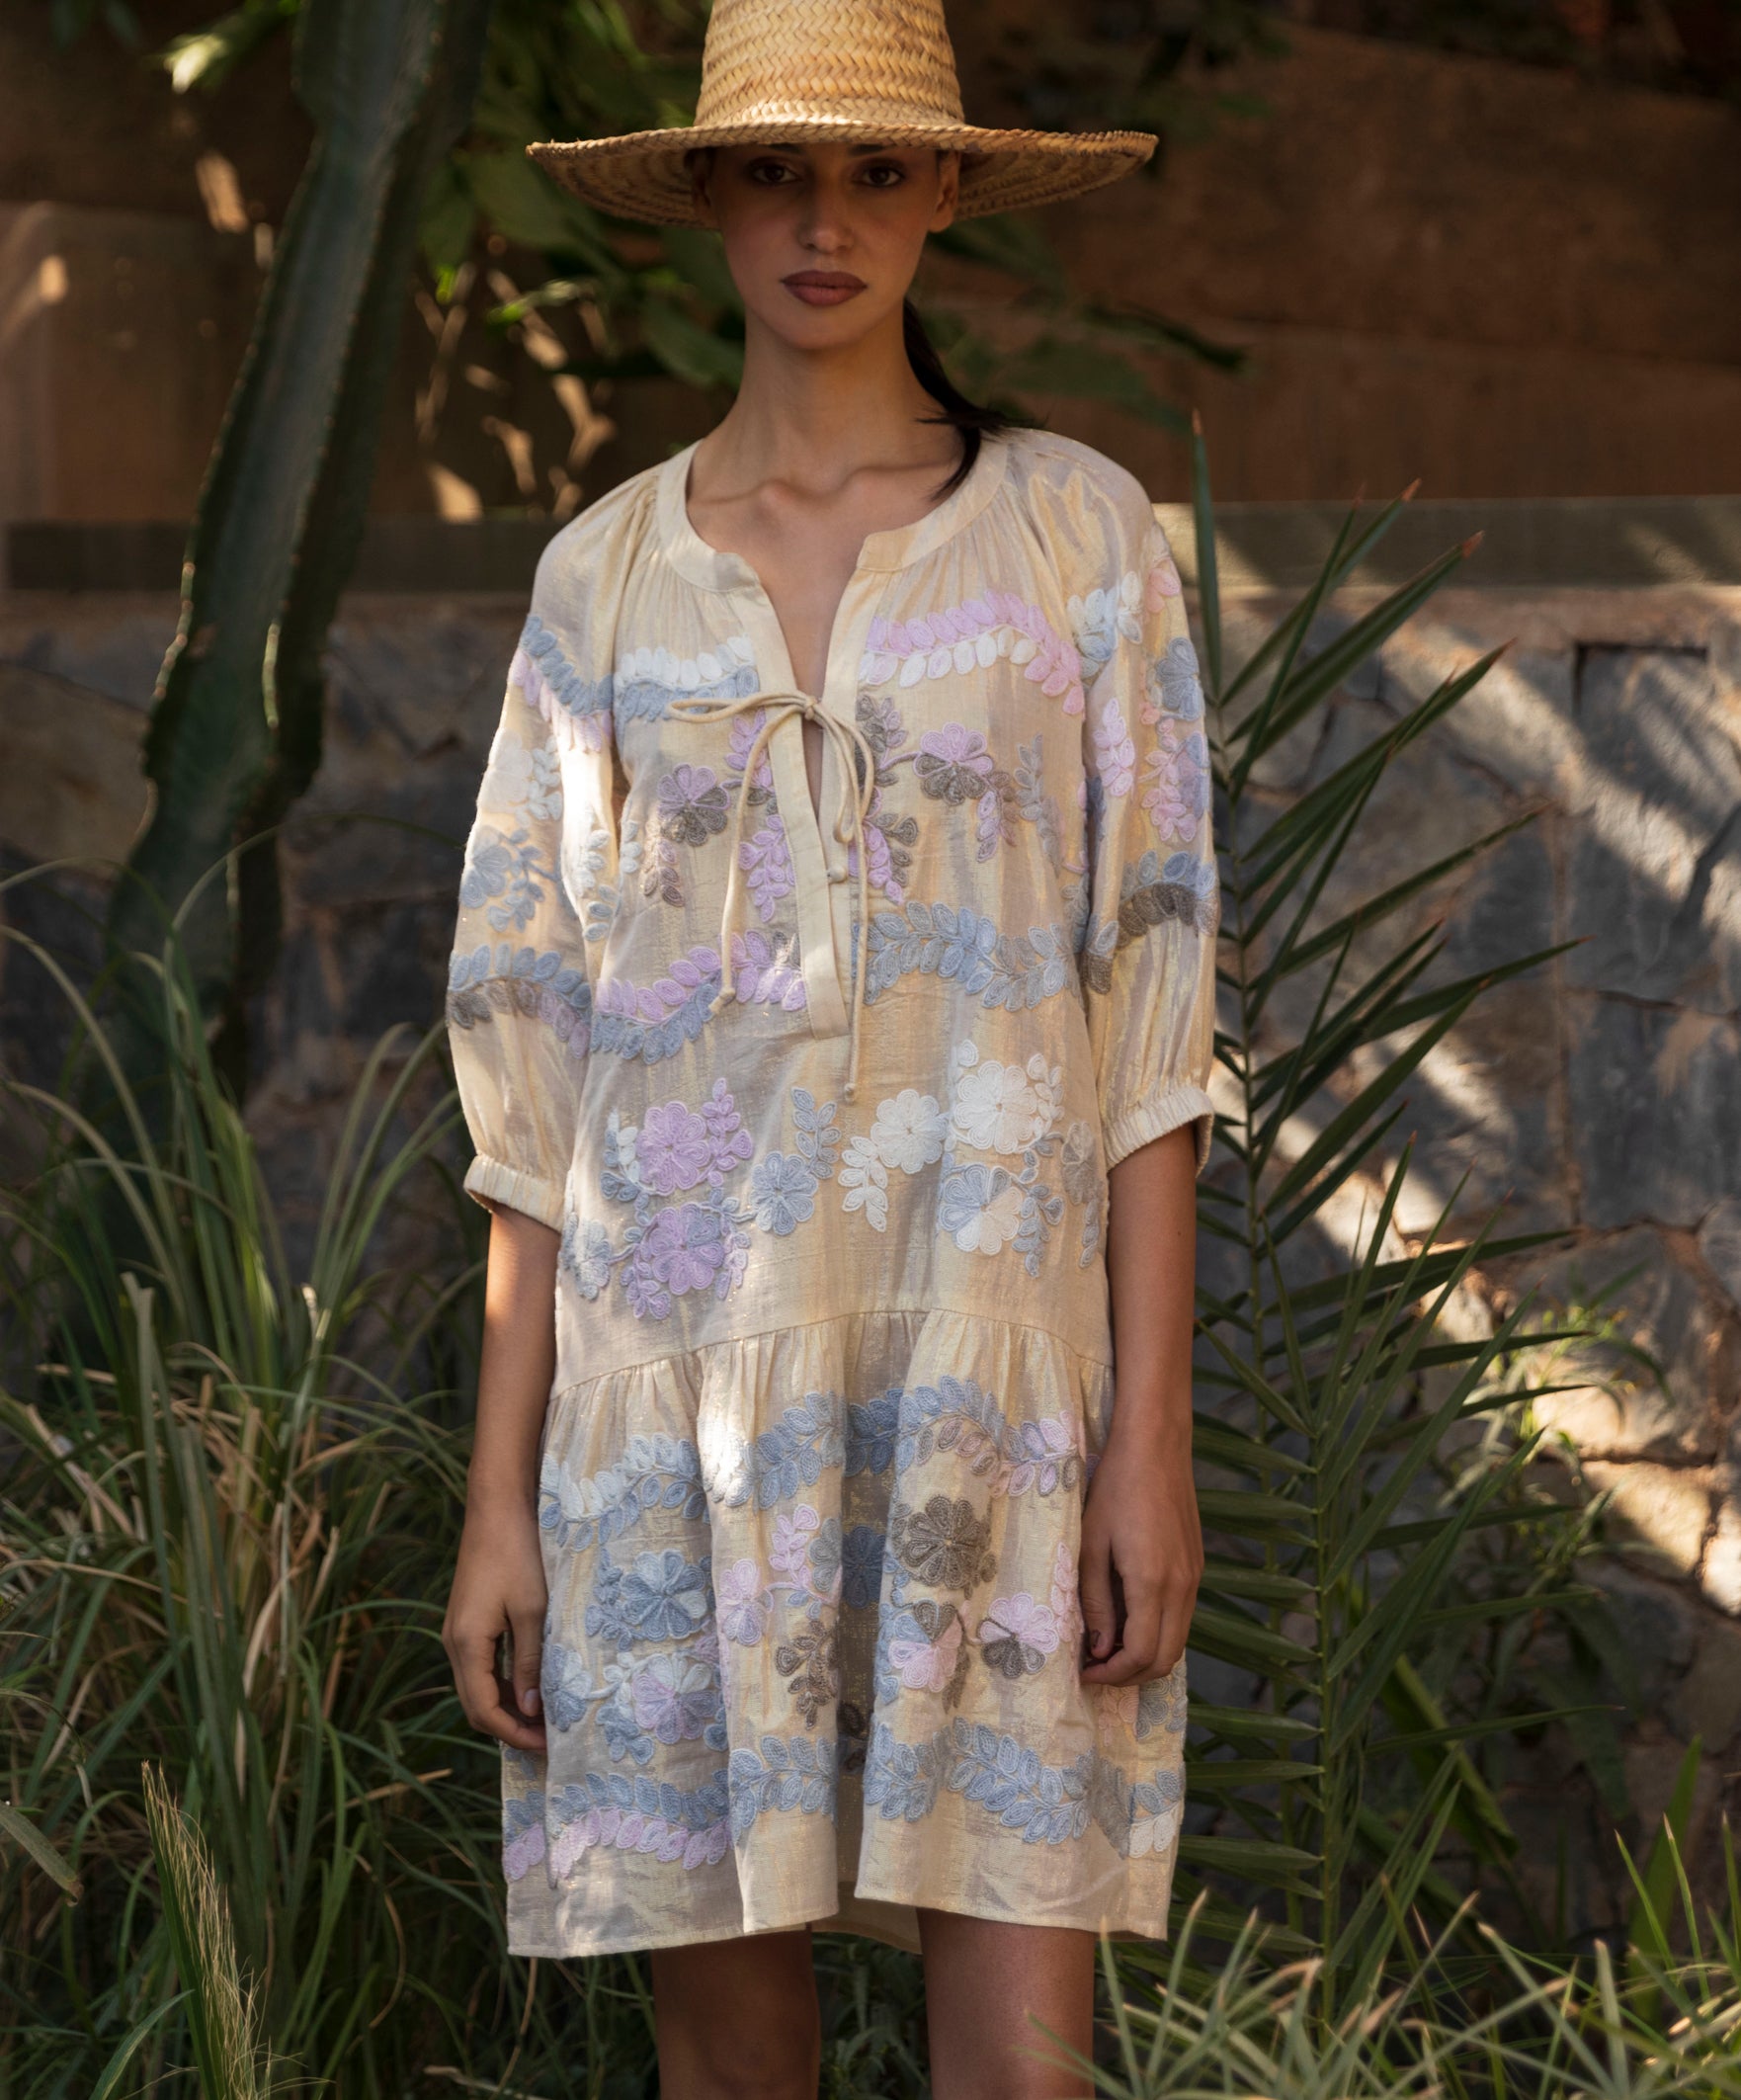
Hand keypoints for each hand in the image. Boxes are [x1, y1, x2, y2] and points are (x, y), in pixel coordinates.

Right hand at [443, 1493, 548, 1754]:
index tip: (547, 1746)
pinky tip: (530, 1686)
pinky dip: (503, 1684)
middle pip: (476, 1705)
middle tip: (549, 1740)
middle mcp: (454, 1644)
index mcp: (466, 1645)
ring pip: (477, 1687)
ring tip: (544, 1719)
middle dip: (510, 1727)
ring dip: (507, 1707)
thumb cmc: (518, 1555)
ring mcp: (458, 1633)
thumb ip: (530, 1662)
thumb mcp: (533, 1611)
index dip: (514, 1734)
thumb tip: (531, 1709)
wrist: (496, 1510)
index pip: (484, 1710)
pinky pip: (481, 1667)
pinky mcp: (467, 1622)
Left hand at [1078, 1422, 1200, 1685]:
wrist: (1156, 1445)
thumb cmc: (1114, 1488)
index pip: (1141, 1655)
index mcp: (1153, 1583)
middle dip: (1129, 1675)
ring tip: (1106, 1644)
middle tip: (1094, 1667)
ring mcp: (1195, 1577)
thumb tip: (1099, 1649)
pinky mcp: (1197, 1566)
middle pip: (1166, 1659)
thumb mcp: (1091, 1545)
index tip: (1083, 1672)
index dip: (1111, 1675)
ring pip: (1178, 1641)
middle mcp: (1182, 1587)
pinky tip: (1128, 1616)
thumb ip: (1096, 1601)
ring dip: (1145, 1655)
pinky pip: (1182, 1617)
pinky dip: (1158, 1631)